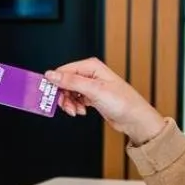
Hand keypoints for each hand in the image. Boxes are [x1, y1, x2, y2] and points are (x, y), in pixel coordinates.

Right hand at [44, 58, 167, 145]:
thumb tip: (51, 74)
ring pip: (69, 92)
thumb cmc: (122, 102)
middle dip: (63, 96)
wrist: (134, 119)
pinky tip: (81, 111)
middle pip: (64, 82)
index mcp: (90, 66)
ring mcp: (91, 85)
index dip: (55, 84)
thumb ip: (71, 81)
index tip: (49, 95)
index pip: (64, 71)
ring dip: (69, 103)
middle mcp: (90, 74)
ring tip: (76, 111)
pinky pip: (76, 99)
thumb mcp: (94, 90)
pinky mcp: (92, 96)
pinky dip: (75, 106)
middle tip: (66, 107)